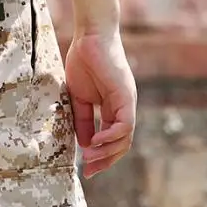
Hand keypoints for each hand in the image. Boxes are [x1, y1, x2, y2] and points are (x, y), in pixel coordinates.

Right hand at [65, 28, 136, 177]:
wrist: (89, 36)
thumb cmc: (83, 60)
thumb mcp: (78, 96)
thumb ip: (82, 119)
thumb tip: (85, 144)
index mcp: (113, 108)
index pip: (112, 139)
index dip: (101, 156)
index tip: (86, 169)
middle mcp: (124, 108)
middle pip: (122, 144)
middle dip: (105, 160)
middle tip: (88, 171)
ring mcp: (127, 102)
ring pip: (125, 138)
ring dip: (107, 152)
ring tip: (89, 159)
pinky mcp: (126, 96)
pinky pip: (124, 124)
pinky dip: (111, 136)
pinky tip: (96, 142)